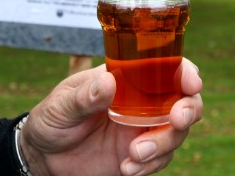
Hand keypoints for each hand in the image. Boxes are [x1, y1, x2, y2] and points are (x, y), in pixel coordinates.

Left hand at [20, 59, 202, 175]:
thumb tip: (108, 82)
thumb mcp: (61, 105)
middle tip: (176, 121)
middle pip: (185, 101)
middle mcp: (142, 102)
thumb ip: (84, 97)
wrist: (43, 157)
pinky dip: (150, 165)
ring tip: (133, 155)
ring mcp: (143, 130)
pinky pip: (160, 160)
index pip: (166, 68)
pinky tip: (127, 169)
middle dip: (189, 110)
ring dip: (163, 144)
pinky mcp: (139, 156)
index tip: (191, 83)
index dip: (186, 72)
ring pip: (176, 134)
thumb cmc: (51, 119)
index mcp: (127, 79)